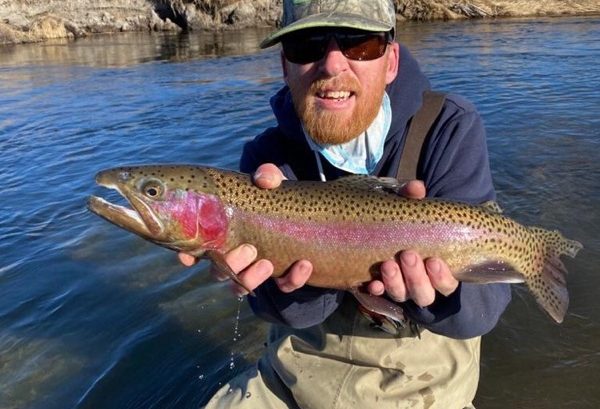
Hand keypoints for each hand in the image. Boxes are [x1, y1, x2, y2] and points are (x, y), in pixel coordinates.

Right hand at [178, 163, 311, 295]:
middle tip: (250, 249)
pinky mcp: (283, 278)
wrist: (308, 216)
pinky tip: (305, 264)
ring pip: (242, 287)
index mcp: (224, 234)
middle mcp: (235, 257)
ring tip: (268, 264)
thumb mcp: (272, 183)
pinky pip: (284, 286)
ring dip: (252, 279)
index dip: (188, 255)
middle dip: (232, 264)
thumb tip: (264, 179)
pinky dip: (293, 279)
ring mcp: (256, 271)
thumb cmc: (276, 198)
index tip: (190, 257)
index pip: (197, 248)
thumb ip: (268, 175)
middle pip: (219, 272)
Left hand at [366, 180, 458, 306]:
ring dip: (395, 283)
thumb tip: (416, 187)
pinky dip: (375, 290)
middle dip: (416, 277)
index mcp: (434, 269)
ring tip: (387, 264)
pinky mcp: (376, 286)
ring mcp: (396, 287)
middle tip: (407, 254)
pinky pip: (376, 296)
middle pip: (423, 294)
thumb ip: (411, 198)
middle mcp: (417, 283)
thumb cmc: (400, 219)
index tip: (433, 260)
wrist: (367, 225)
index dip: (442, 277)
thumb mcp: (405, 206)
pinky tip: (372, 283)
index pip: (446, 284)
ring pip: (401, 295)